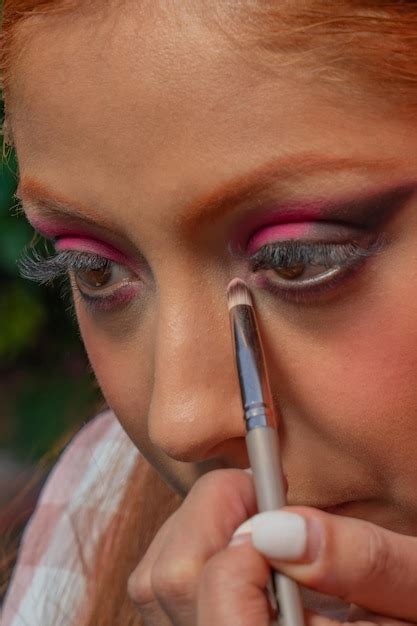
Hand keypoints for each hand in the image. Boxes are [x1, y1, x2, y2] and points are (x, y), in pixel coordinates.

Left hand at [127, 469, 416, 624]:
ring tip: (254, 528)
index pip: (221, 589)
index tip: (279, 507)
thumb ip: (362, 559)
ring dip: (198, 530)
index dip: (246, 532)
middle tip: (262, 501)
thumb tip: (276, 524)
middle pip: (169, 577)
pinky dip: (191, 553)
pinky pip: (161, 592)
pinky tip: (240, 553)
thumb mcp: (414, 590)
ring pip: (156, 580)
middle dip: (211, 513)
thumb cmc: (403, 619)